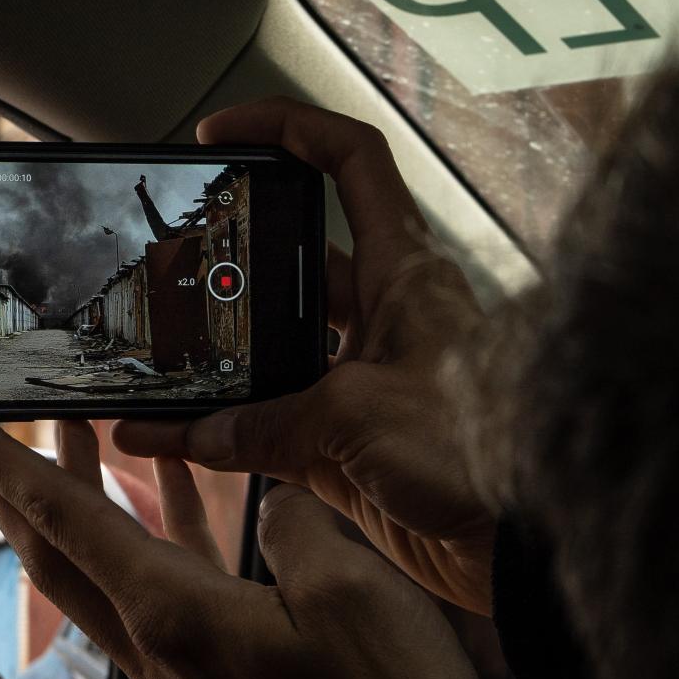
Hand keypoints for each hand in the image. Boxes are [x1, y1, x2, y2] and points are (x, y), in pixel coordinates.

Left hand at [0, 415, 500, 678]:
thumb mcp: (349, 591)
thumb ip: (293, 522)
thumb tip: (270, 500)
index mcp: (172, 613)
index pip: (61, 519)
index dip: (3, 462)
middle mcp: (157, 646)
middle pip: (56, 552)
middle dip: (23, 483)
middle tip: (9, 425)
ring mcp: (181, 670)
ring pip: (101, 572)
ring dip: (83, 505)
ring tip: (88, 440)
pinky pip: (159, 591)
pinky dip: (155, 534)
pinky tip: (180, 498)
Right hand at [115, 98, 498, 614]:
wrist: (526, 550)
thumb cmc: (480, 456)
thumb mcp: (355, 419)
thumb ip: (264, 425)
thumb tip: (192, 433)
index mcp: (401, 272)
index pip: (350, 162)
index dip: (287, 128)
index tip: (224, 132)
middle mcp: (381, 316)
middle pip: (288, 262)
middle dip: (226, 263)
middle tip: (166, 267)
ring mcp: (362, 379)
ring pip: (271, 352)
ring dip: (215, 363)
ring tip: (153, 360)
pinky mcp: (350, 444)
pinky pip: (267, 428)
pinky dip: (220, 435)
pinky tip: (172, 441)